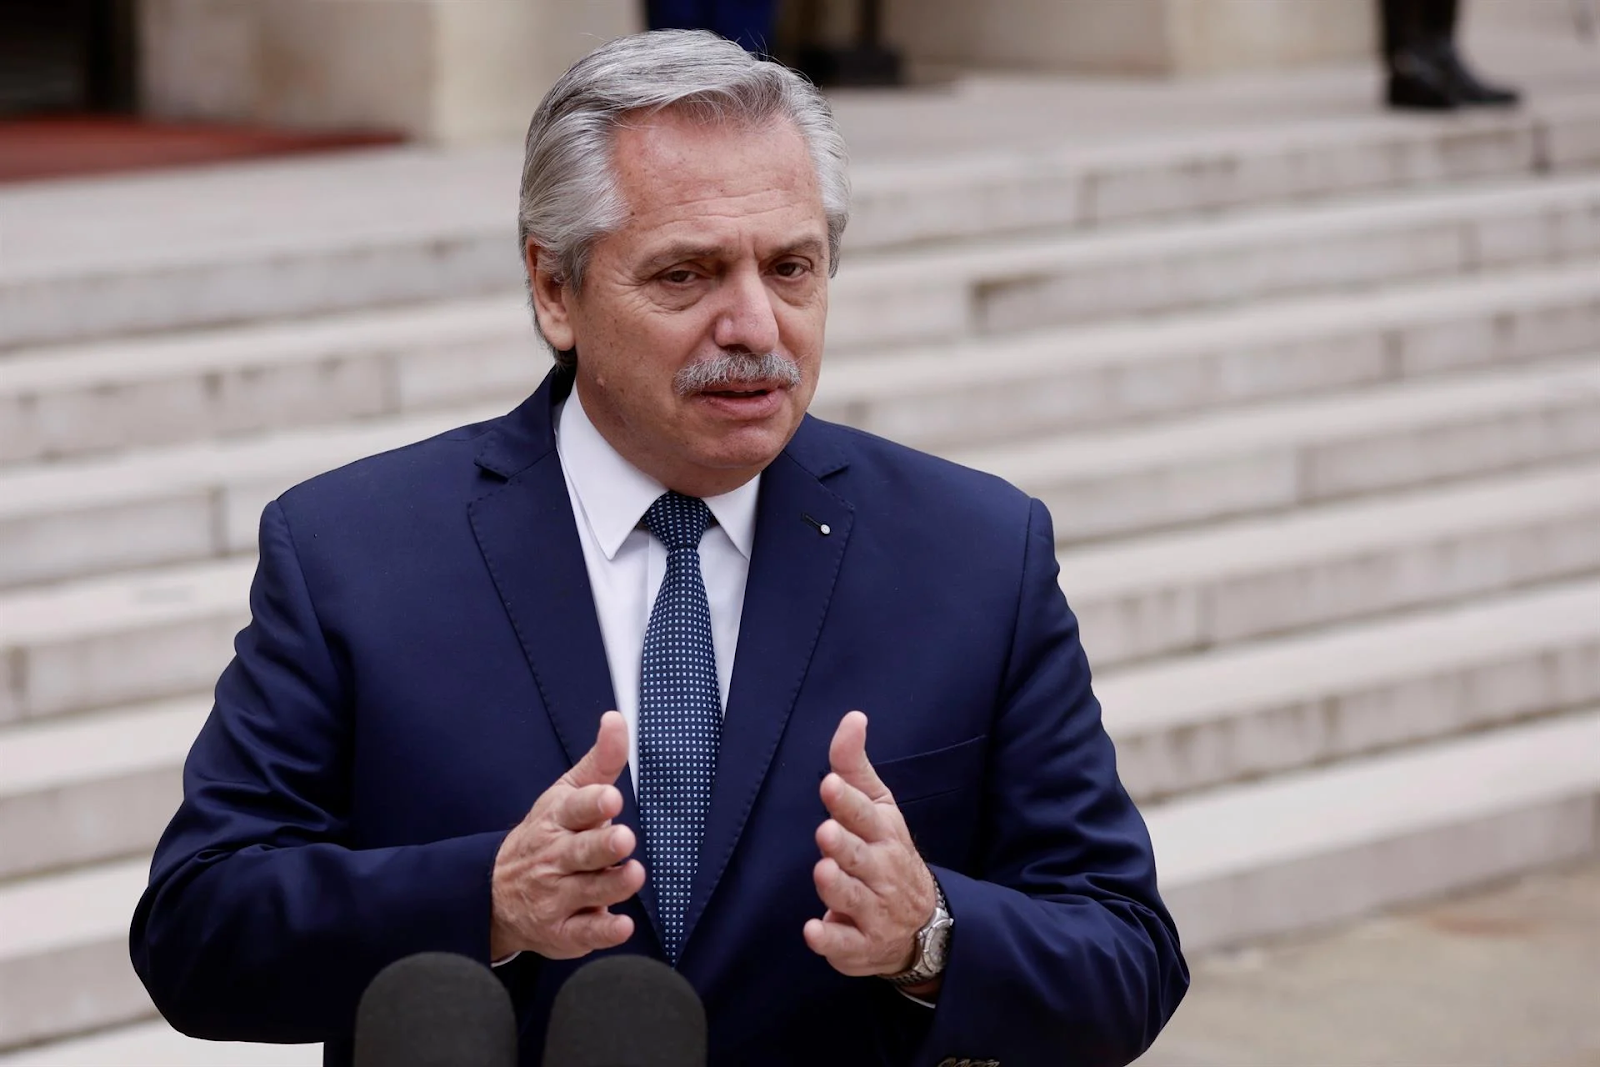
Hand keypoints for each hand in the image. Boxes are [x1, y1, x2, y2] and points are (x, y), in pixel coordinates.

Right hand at [490, 711, 645, 959]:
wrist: (495, 893)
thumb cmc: (547, 834)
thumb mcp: (567, 793)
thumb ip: (600, 760)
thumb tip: (617, 718)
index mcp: (557, 820)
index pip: (574, 808)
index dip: (592, 803)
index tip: (611, 797)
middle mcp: (555, 858)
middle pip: (581, 852)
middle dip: (602, 845)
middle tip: (623, 838)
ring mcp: (556, 897)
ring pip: (589, 891)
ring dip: (612, 885)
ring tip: (634, 874)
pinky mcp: (562, 932)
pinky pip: (585, 934)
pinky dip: (604, 931)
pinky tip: (622, 925)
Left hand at [803, 711, 936, 981]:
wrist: (923, 924)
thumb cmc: (887, 852)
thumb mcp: (878, 807)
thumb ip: (854, 766)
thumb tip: (853, 717)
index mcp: (884, 833)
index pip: (866, 815)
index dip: (847, 802)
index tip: (829, 784)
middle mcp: (882, 871)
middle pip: (860, 857)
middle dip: (844, 845)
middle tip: (827, 832)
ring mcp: (874, 911)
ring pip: (852, 898)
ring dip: (838, 887)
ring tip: (825, 871)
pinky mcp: (860, 946)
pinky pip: (844, 945)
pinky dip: (830, 941)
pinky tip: (814, 931)